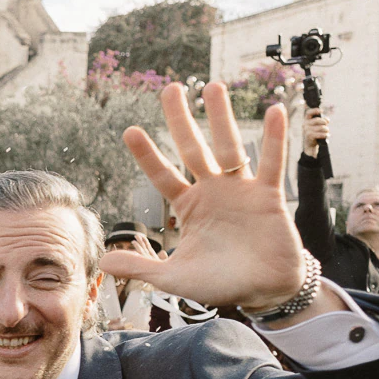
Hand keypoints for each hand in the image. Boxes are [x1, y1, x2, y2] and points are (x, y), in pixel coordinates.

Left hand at [102, 82, 314, 318]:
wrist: (263, 292)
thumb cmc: (221, 283)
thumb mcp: (174, 278)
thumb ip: (140, 268)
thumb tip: (101, 262)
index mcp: (188, 207)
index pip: (162, 176)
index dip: (147, 155)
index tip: (130, 130)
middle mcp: (212, 192)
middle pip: (192, 149)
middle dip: (180, 120)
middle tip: (170, 88)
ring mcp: (240, 190)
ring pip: (229, 147)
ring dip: (221, 118)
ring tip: (213, 86)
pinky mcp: (268, 196)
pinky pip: (272, 162)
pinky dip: (274, 138)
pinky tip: (276, 110)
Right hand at [301, 107, 328, 157]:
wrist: (310, 145)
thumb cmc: (315, 133)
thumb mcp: (318, 126)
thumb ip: (322, 121)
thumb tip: (327, 120)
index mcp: (306, 120)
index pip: (309, 113)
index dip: (315, 110)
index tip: (322, 110)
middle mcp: (305, 124)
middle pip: (319, 120)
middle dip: (325, 122)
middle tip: (327, 125)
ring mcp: (306, 130)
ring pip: (322, 127)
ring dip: (326, 130)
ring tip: (326, 132)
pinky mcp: (309, 136)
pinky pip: (321, 134)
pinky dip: (325, 135)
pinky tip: (326, 136)